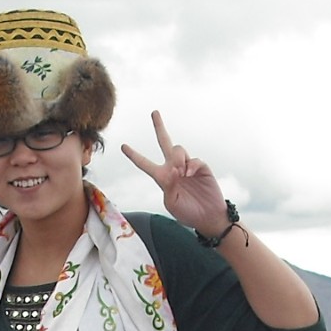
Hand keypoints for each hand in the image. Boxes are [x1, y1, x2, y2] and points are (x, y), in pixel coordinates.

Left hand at [121, 111, 231, 237]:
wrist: (208, 218)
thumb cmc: (187, 213)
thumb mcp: (172, 204)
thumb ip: (168, 187)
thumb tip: (173, 169)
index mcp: (162, 178)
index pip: (145, 164)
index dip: (134, 156)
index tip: (122, 146)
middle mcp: (174, 168)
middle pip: (165, 142)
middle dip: (159, 127)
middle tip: (154, 112)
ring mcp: (188, 166)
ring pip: (178, 149)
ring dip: (177, 158)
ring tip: (180, 172)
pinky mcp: (201, 167)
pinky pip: (194, 160)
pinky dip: (191, 165)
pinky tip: (189, 174)